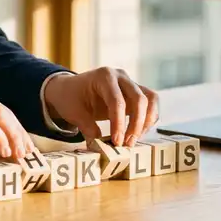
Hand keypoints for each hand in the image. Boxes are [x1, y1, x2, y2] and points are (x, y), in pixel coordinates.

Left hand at [42, 68, 159, 146]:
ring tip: (133, 140)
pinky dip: (148, 119)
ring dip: (146, 122)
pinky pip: (150, 104)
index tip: (117, 142)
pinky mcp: (135, 93)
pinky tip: (137, 133)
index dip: (119, 124)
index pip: (117, 101)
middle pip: (139, 99)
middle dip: (136, 124)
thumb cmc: (70, 97)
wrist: (70, 89)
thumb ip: (86, 126)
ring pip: (150, 99)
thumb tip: (101, 144)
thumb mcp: (72, 111)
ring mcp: (130, 83)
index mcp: (103, 76)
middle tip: (127, 144)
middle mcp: (120, 76)